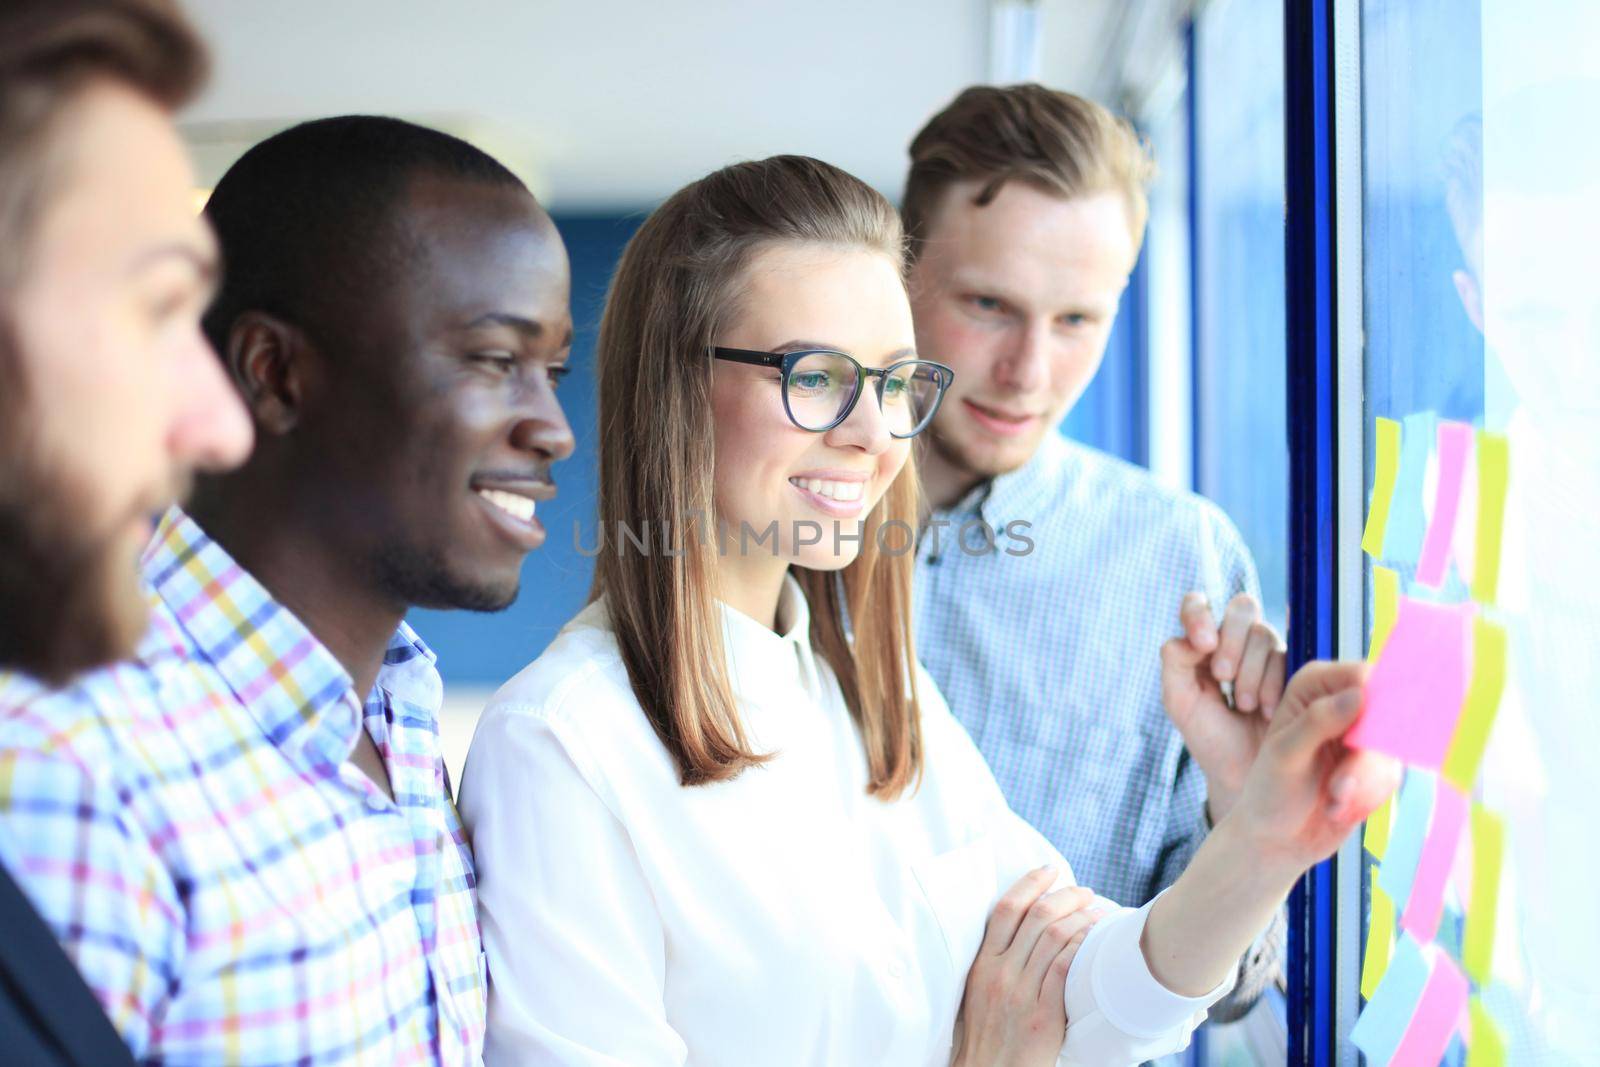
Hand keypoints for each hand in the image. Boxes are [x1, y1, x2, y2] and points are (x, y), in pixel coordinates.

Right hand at [951, 867, 1104, 1066]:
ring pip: (1053, 937)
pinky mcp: (1042, 1014)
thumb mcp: (980, 991)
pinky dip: (1080, 945)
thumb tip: (1025, 929)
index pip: (1005, 910)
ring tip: (1096, 910)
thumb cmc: (988, 1035)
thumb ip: (997, 962)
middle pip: (1035, 917)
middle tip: (1083, 890)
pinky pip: (1064, 968)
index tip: (1049, 870)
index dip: (1029, 884)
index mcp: (982, 964)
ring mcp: (1020, 993)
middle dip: (1063, 895)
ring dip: (1079, 917)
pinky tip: (1093, 938)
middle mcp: (999, 973)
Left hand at [1160, 593, 1286, 820]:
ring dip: (1251, 671)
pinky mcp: (1293, 670)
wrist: (1247, 774)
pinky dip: (1273, 683)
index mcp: (1200, 644)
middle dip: (1232, 641)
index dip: (1201, 614)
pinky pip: (1286, 658)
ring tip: (1244, 706)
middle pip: (1240, 609)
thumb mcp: (1180, 704)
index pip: (1198, 605)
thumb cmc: (1210, 737)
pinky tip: (1266, 710)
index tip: (1203, 644)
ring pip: (1263, 633)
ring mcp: (1266, 654)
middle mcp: (1234, 641)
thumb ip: (1174, 665)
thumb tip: (1187, 638)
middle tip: (1223, 677)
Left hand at [1228, 660, 1401, 873]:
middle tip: (1340, 787)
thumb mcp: (1286, 754)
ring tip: (1333, 799)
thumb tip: (1360, 694)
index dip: (1374, 704)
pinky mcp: (1376, 766)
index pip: (1362, 676)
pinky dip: (1367, 798)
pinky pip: (1390, 778)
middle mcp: (1343, 703)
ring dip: (1363, 783)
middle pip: (1387, 714)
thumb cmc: (1269, 790)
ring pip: (1391, 751)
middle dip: (1367, 758)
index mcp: (1315, 685)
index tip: (1363, 739)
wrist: (1277, 839)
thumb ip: (1319, 722)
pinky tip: (1337, 808)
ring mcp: (1363, 735)